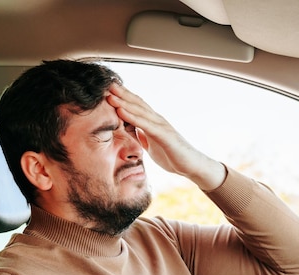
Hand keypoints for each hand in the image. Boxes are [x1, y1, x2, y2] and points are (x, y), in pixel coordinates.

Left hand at [106, 83, 225, 189]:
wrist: (192, 167)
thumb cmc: (173, 157)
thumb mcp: (152, 145)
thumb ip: (143, 136)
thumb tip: (133, 130)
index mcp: (153, 123)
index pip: (136, 106)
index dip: (123, 97)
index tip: (108, 90)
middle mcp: (157, 120)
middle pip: (137, 103)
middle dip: (122, 93)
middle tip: (106, 83)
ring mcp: (161, 126)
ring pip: (140, 110)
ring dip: (123, 101)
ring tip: (110, 94)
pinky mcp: (164, 135)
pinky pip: (145, 124)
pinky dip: (132, 117)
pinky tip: (120, 111)